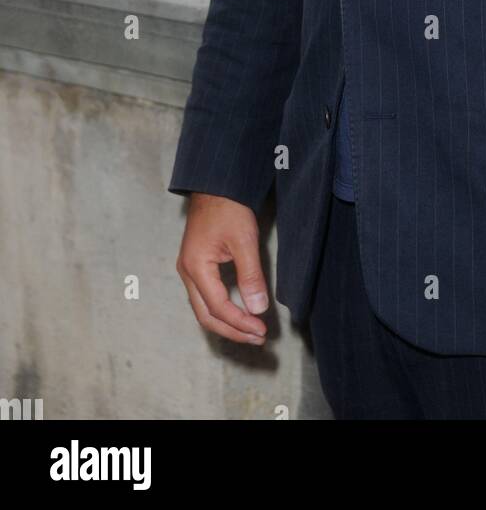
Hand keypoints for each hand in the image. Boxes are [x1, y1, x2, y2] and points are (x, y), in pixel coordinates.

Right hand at [176, 193, 269, 345]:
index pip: (218, 307)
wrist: (216, 184)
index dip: (240, 323)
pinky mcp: (196, 265)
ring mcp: (189, 270)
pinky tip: (238, 312)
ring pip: (204, 308)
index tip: (261, 330)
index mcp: (196, 267)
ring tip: (251, 330)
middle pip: (206, 315)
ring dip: (227, 322)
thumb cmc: (228, 207)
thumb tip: (257, 309)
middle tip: (257, 337)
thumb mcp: (244, 241)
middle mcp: (188, 272)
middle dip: (232, 330)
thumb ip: (250, 276)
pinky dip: (222, 310)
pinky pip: (205, 297)